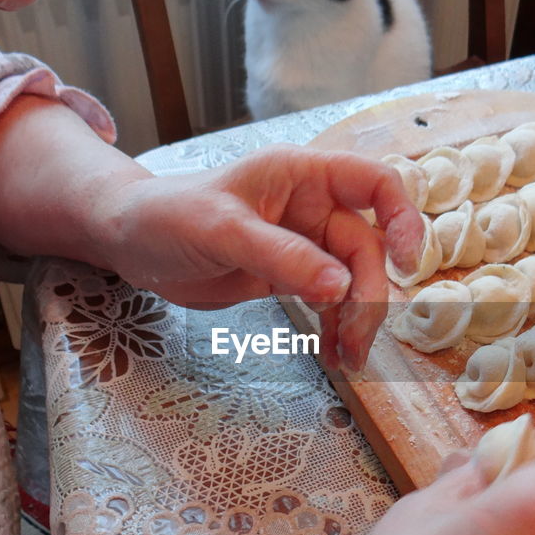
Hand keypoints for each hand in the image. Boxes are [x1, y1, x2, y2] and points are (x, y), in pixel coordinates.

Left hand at [96, 144, 423, 370]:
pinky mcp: (289, 275)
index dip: (402, 217)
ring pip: (353, 279)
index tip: (406, 263)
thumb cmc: (167, 216)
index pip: (374, 183)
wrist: (128, 243)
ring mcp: (303, 242)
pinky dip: (335, 328)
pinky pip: (329, 301)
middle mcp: (311, 205)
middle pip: (367, 247)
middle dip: (368, 295)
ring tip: (348, 359)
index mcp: (301, 175)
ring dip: (357, 319)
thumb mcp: (222, 232)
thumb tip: (340, 288)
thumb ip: (283, 257)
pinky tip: (335, 356)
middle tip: (356, 342)